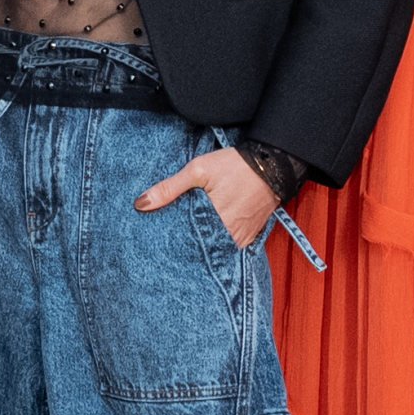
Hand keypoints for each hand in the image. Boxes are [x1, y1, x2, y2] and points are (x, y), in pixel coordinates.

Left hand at [136, 142, 279, 250]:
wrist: (272, 164)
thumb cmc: (234, 165)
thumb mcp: (198, 169)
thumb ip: (170, 188)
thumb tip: (141, 204)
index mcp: (213, 220)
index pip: (184, 242)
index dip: (170, 244)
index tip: (155, 245)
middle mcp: (228, 234)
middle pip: (199, 249)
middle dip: (184, 248)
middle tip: (165, 248)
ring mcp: (241, 238)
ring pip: (215, 250)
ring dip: (201, 248)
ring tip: (182, 245)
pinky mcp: (250, 236)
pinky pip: (230, 248)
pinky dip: (218, 246)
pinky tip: (205, 241)